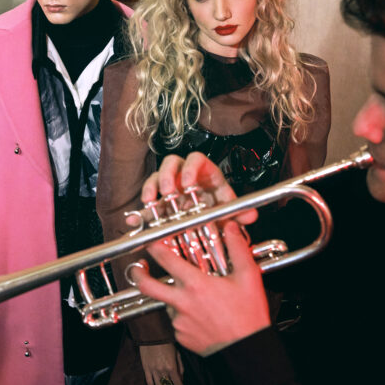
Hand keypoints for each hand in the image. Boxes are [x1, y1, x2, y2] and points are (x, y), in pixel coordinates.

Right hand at [125, 152, 257, 228]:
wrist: (211, 224)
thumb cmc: (219, 209)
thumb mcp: (229, 211)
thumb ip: (239, 213)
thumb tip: (250, 216)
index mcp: (204, 173)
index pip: (196, 159)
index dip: (190, 168)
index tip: (188, 182)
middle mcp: (185, 177)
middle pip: (171, 164)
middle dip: (167, 176)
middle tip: (167, 191)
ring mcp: (171, 189)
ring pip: (156, 179)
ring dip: (152, 188)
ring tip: (150, 202)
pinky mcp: (160, 204)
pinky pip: (147, 204)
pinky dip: (140, 212)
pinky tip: (135, 220)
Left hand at [132, 221, 270, 355]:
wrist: (247, 351)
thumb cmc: (248, 317)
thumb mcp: (248, 278)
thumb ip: (237, 250)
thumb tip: (231, 229)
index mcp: (195, 285)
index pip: (165, 259)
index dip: (153, 246)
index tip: (150, 240)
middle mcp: (182, 302)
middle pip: (147, 285)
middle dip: (138, 273)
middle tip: (139, 266)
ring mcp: (179, 321)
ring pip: (167, 303)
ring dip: (174, 297)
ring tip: (195, 297)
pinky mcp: (181, 336)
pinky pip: (177, 321)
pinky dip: (185, 315)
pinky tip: (201, 314)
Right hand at [139, 343, 184, 384]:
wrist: (152, 336)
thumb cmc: (166, 344)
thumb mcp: (177, 354)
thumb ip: (180, 367)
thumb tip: (182, 378)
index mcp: (171, 367)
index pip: (178, 383)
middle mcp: (162, 371)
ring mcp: (153, 370)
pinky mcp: (146, 369)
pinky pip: (149, 382)